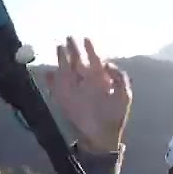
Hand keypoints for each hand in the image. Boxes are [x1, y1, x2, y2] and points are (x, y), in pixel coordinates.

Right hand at [44, 36, 130, 152]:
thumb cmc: (115, 116)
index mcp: (100, 79)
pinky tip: (48, 72)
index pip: (94, 60)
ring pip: (65, 70)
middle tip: (69, 37)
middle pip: (78, 61)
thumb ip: (120, 78)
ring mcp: (74, 89)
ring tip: (59, 47)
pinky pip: (55, 86)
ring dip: (62, 59)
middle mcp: (86, 81)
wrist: (102, 136)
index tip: (86, 38)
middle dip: (74, 49)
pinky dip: (50, 79)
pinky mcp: (64, 99)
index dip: (90, 49)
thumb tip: (108, 64)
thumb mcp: (124, 96)